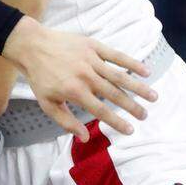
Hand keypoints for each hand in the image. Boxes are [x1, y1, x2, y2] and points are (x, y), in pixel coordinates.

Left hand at [3, 18, 156, 141]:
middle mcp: (86, 76)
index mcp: (75, 91)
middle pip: (115, 94)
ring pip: (120, 76)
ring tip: (153, 97)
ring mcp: (91, 60)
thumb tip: (84, 138)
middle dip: (132, 107)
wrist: (31, 46)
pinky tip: (146, 71)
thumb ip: (66, 121)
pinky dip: (132, 63)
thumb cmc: (39, 77)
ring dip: (138, 87)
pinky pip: (116, 56)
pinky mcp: (93, 46)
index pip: (101, 110)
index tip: (130, 130)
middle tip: (145, 116)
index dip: (117, 122)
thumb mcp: (47, 103)